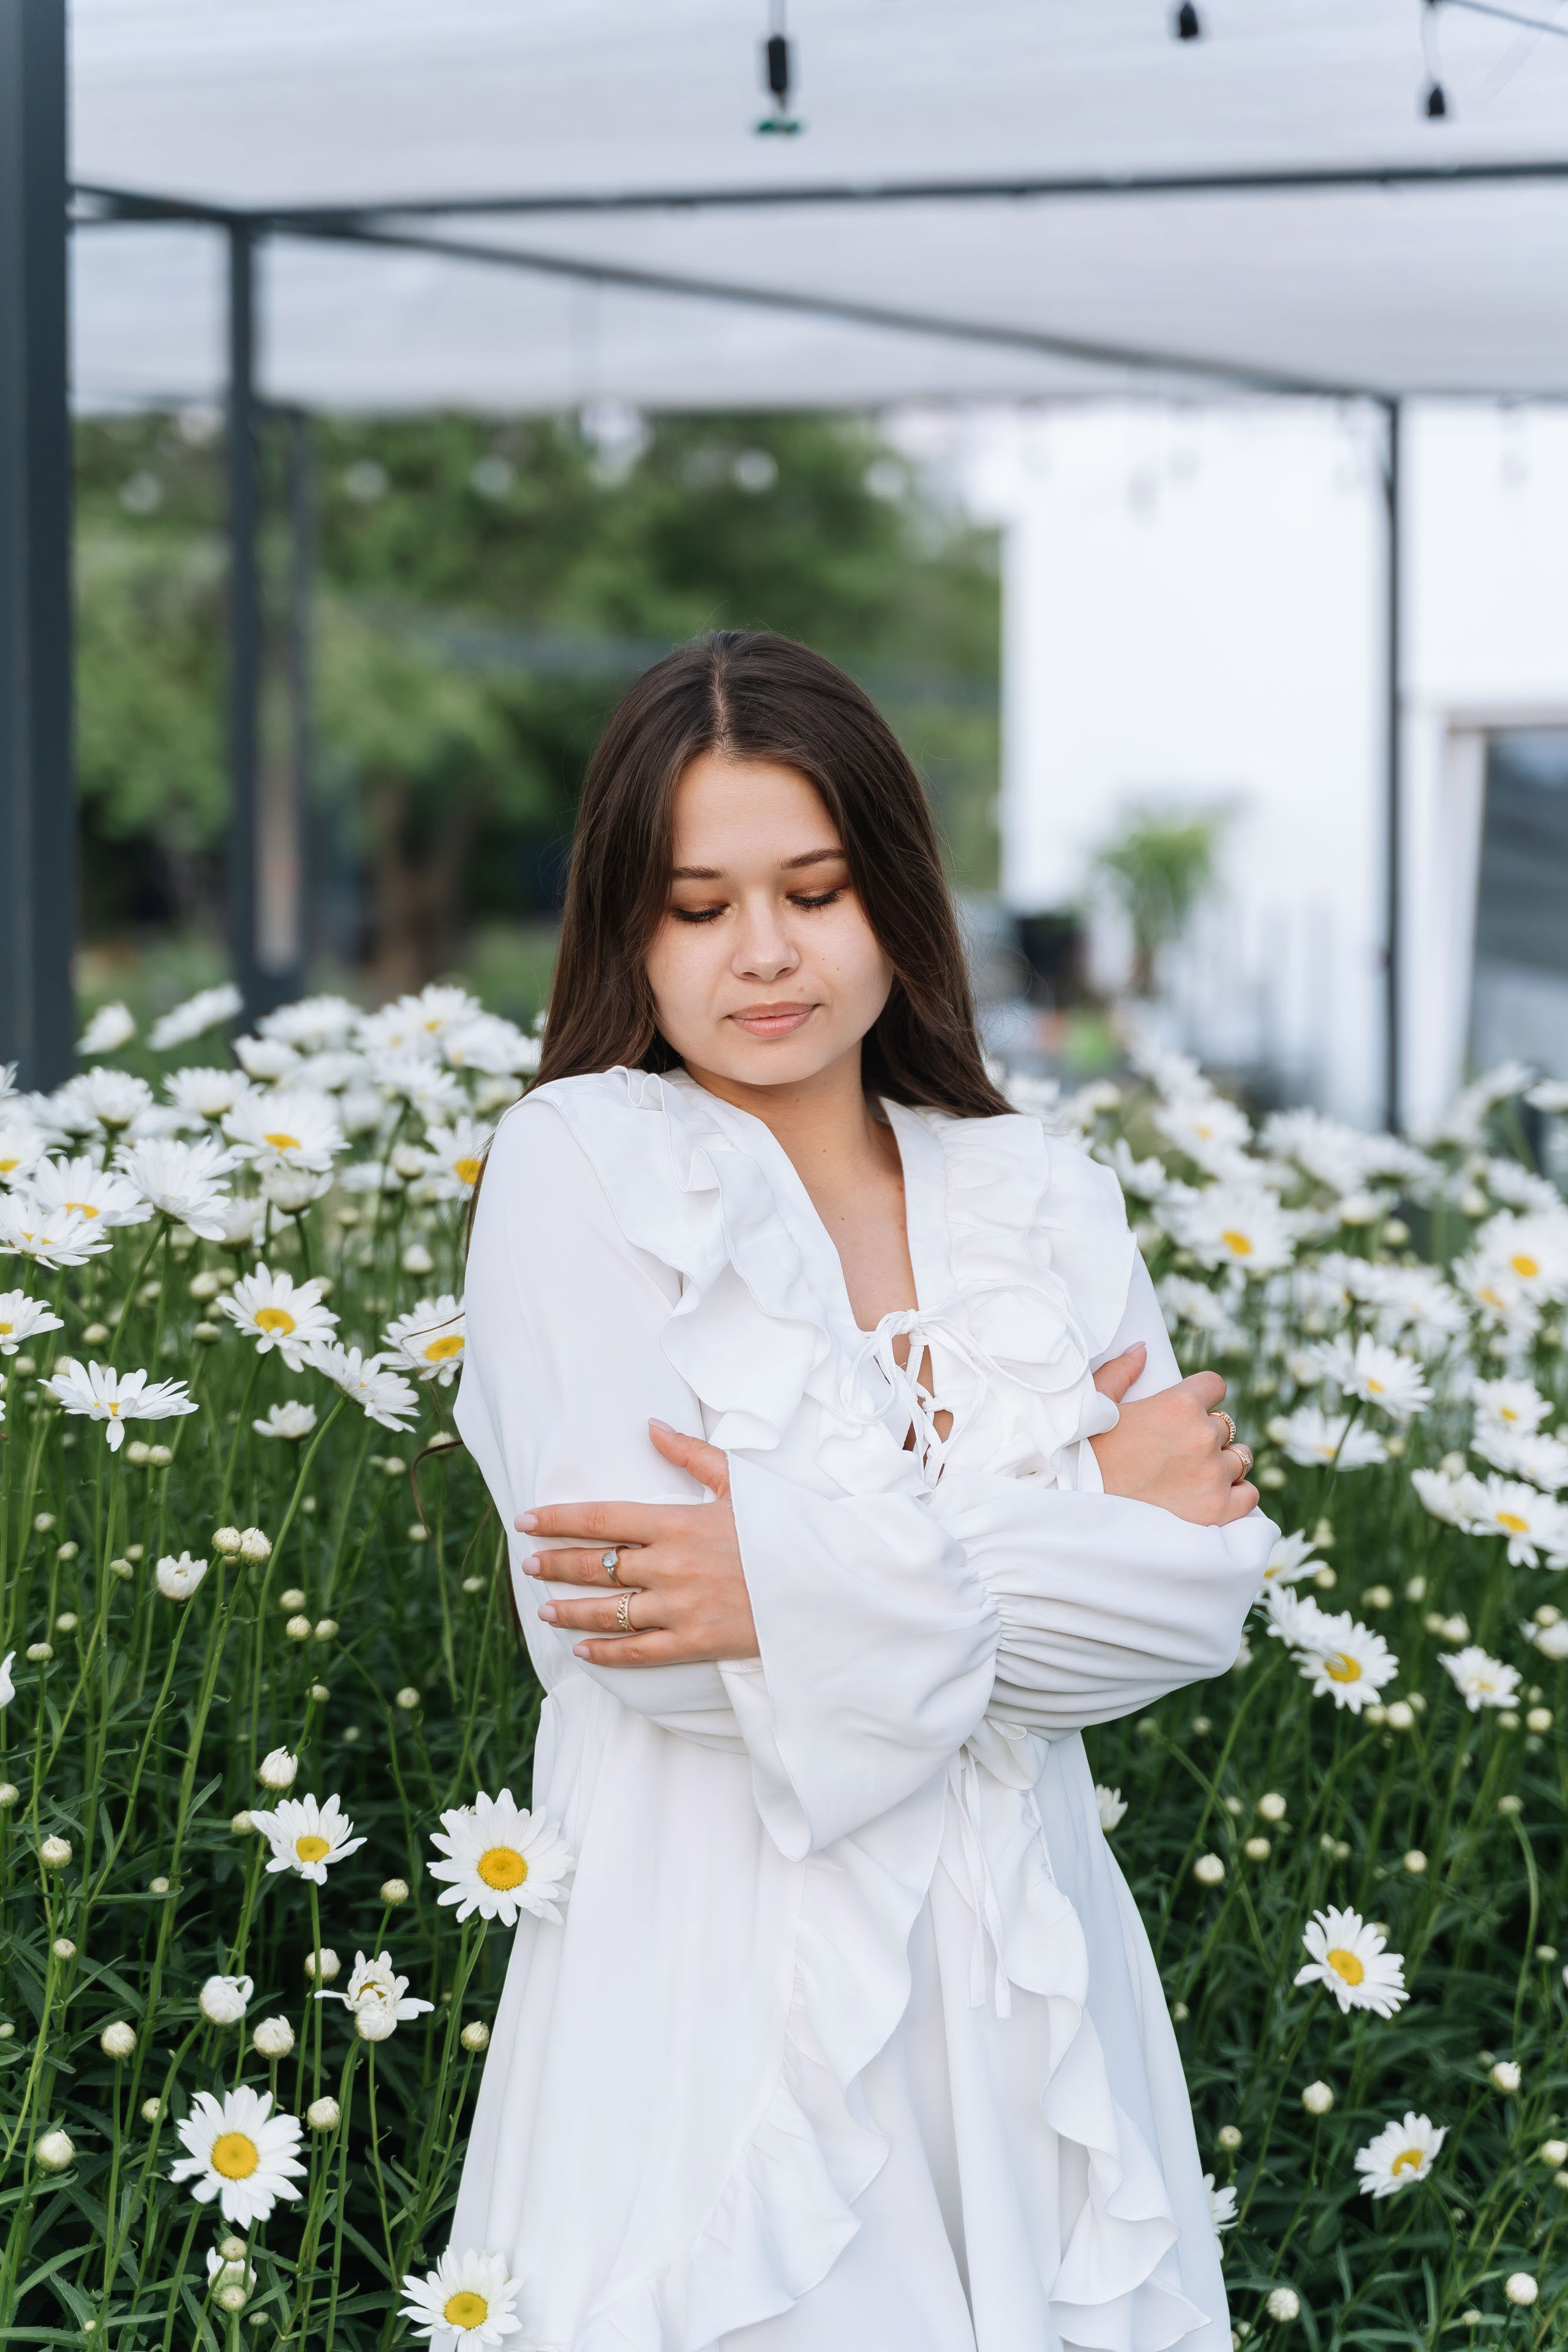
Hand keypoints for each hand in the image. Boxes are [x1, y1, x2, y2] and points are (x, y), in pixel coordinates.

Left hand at [515, 1421, 758, 1666]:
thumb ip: (691, 1454)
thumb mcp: (739, 1482)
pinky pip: (638, 1652)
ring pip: (608, 1612)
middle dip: (556, 1564)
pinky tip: (582, 1651)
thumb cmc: (782, 1529)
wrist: (824, 1585)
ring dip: (571, 1610)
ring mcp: (680, 1608)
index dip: (558, 1520)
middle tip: (530, 1565)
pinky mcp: (695, 1643)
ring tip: (546, 1609)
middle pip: (595, 1565)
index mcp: (677, 1523)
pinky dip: (605, 1653)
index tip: (527, 1522)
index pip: (601, 1519)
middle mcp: (670, 1566)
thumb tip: (651, 1425)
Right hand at [1088, 1343, 1258, 1525]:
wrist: (1081, 1511)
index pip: (1215, 1385)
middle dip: (1205, 1434)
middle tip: (1177, 1451)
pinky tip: (1214, 1494)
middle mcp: (1202, 1435)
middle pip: (1224, 1425)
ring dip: (1222, 1463)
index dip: (1202, 1396)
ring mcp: (1213, 1474)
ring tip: (1194, 1474)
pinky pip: (1249, 1494)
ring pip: (1240, 1458)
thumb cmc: (1085, 1454)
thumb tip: (1142, 1349)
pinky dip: (1236, 1494)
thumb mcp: (1096, 1405)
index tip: (1190, 1410)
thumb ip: (1122, 1371)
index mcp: (1179, 1404)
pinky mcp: (1218, 1509)